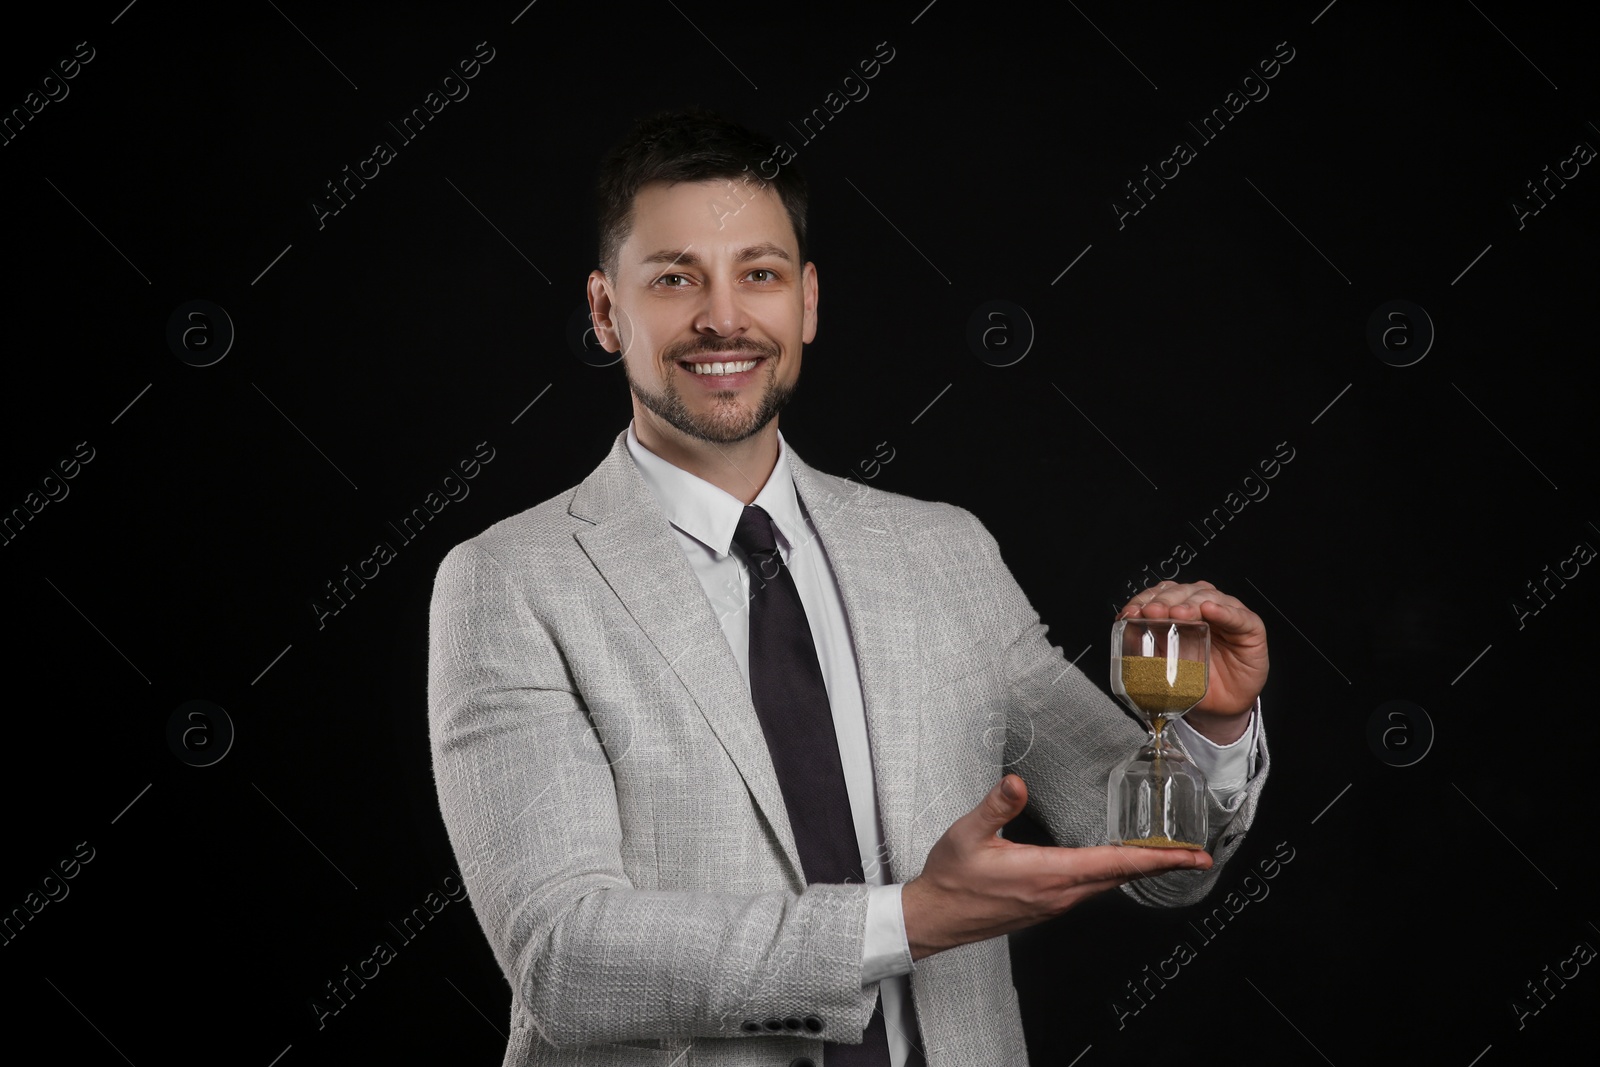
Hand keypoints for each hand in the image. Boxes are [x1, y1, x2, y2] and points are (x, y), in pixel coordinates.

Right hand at [900, 775, 1211, 960]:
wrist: (934, 917)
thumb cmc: (950, 879)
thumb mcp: (967, 834)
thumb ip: (996, 805)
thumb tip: (1017, 783)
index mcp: (1047, 874)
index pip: (1115, 865)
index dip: (1157, 860)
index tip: (1190, 856)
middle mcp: (1058, 894)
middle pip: (1121, 878)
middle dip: (1160, 866)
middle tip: (1194, 855)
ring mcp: (1053, 904)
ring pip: (1107, 886)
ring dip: (1137, 871)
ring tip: (1163, 858)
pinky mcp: (1045, 907)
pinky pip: (1090, 891)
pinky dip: (1113, 877)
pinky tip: (1115, 867)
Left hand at [1117, 580, 1266, 741]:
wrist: (1220, 708)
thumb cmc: (1195, 680)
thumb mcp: (1166, 662)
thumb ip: (1152, 642)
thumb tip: (1127, 627)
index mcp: (1183, 611)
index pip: (1163, 594)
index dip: (1147, 599)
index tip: (1133, 611)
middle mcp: (1204, 608)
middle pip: (1184, 592)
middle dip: (1166, 601)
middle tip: (1153, 612)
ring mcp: (1228, 616)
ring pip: (1209, 597)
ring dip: (1191, 603)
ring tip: (1178, 614)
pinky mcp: (1251, 628)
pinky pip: (1240, 617)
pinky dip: (1225, 612)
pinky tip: (1211, 611)